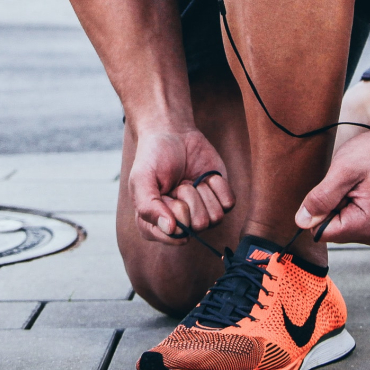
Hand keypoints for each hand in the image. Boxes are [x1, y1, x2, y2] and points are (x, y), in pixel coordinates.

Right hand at [129, 127, 233, 244]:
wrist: (172, 132)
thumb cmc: (153, 156)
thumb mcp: (141, 179)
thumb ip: (148, 206)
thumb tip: (170, 230)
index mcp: (156, 224)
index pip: (174, 236)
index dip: (173, 213)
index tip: (165, 194)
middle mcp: (181, 224)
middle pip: (197, 226)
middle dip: (188, 197)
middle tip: (177, 183)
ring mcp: (202, 213)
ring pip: (215, 218)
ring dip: (202, 191)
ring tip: (189, 179)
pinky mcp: (219, 200)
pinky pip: (228, 204)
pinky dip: (217, 186)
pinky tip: (205, 177)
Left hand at [295, 125, 369, 243]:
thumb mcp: (342, 171)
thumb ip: (321, 198)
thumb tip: (301, 222)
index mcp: (369, 226)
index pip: (322, 233)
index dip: (318, 209)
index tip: (333, 188)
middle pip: (332, 229)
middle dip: (331, 205)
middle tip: (348, 183)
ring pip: (339, 222)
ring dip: (339, 202)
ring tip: (356, 183)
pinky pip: (350, 217)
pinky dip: (348, 201)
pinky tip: (360, 187)